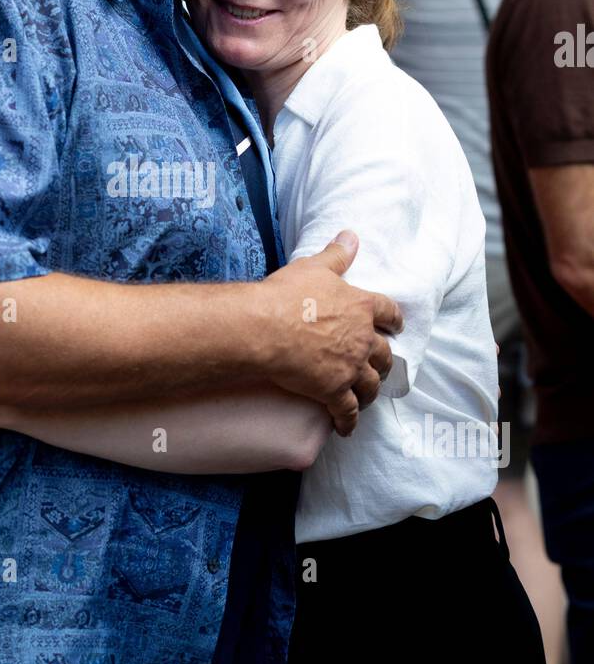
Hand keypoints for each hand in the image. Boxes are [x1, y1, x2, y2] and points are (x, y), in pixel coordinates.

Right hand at [258, 230, 402, 436]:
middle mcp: (362, 338)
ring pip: (370, 384)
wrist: (266, 327)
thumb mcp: (314, 267)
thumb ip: (337, 254)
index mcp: (360, 306)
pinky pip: (347, 410)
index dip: (394, 319)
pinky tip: (346, 428)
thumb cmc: (288, 294)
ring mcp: (350, 367)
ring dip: (370, 392)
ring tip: (366, 397)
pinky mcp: (333, 390)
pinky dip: (349, 421)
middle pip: (384, 354)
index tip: (397, 326)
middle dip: (384, 361)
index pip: (388, 312)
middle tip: (381, 366)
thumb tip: (351, 235)